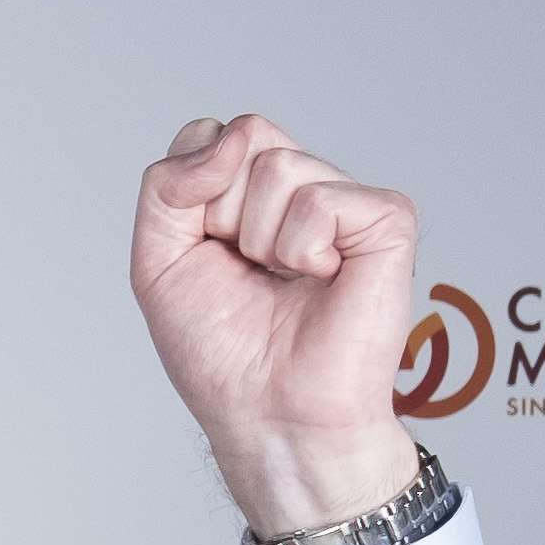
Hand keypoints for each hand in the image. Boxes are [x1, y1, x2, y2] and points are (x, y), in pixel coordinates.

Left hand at [130, 116, 425, 540]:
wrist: (266, 412)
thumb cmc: (221, 351)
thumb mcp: (158, 262)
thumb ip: (166, 185)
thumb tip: (230, 133)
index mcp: (251, 193)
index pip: (211, 135)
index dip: (190, 195)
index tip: (205, 252)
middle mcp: (302, 187)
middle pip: (247, 140)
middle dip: (221, 215)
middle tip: (247, 271)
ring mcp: (346, 201)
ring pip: (278, 168)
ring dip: (259, 240)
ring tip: (283, 282)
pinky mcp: (386, 220)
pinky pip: (320, 200)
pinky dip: (301, 249)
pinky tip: (319, 280)